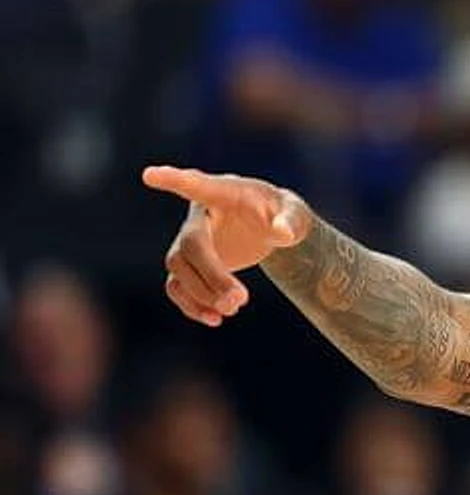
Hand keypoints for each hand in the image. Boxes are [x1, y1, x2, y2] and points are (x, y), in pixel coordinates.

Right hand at [142, 165, 310, 325]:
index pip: (197, 185)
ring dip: (201, 294)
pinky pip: (177, 286)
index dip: (173, 180)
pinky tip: (214, 319)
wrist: (273, 228)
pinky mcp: (191, 265)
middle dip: (212, 275)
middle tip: (241, 300)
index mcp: (224, 193)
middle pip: (190, 244)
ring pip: (178, 268)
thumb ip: (291, 220)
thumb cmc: (281, 213)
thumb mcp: (295, 212)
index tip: (149, 174)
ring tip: (233, 309)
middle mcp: (200, 216)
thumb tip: (283, 233)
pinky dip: (191, 305)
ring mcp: (190, 240)